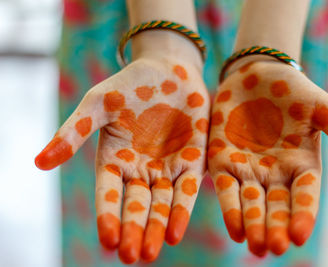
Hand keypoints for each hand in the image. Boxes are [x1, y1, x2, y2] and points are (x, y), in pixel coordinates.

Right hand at [35, 57, 209, 262]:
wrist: (168, 71)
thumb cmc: (129, 85)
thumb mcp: (98, 104)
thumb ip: (74, 131)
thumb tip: (39, 162)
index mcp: (114, 159)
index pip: (108, 194)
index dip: (107, 216)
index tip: (107, 240)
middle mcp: (140, 170)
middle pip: (136, 206)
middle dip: (133, 230)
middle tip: (131, 256)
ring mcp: (167, 168)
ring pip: (161, 204)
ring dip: (156, 228)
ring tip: (150, 252)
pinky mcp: (192, 162)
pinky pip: (187, 189)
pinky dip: (182, 210)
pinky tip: (176, 232)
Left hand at [207, 61, 327, 256]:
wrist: (256, 74)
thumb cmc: (294, 91)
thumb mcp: (323, 109)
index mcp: (302, 165)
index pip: (304, 196)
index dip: (303, 215)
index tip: (299, 236)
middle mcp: (275, 174)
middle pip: (276, 206)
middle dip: (275, 227)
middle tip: (273, 247)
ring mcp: (248, 169)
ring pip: (251, 202)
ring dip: (252, 225)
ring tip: (254, 245)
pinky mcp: (223, 160)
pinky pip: (226, 187)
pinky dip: (230, 207)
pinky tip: (234, 228)